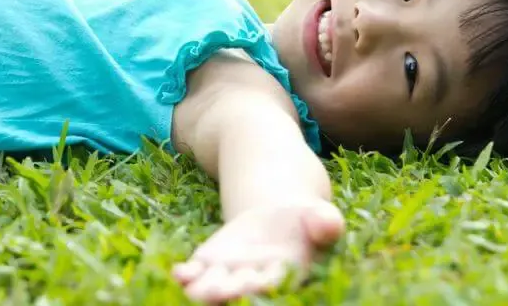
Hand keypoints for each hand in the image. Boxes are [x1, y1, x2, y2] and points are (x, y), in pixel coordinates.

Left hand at [172, 200, 344, 302]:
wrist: (279, 221)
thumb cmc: (306, 222)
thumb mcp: (320, 217)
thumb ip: (325, 223)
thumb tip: (329, 221)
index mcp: (286, 273)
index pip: (274, 283)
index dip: (263, 286)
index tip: (253, 283)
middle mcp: (254, 280)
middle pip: (240, 290)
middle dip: (229, 291)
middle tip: (218, 290)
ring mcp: (229, 274)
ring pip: (213, 286)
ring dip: (202, 290)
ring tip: (191, 286)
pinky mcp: (211, 263)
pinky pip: (195, 273)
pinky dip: (186, 275)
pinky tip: (178, 272)